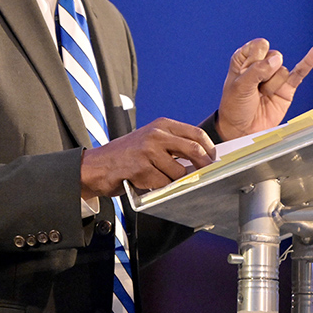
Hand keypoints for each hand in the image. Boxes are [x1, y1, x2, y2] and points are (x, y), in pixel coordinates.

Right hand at [80, 118, 216, 196]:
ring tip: (159, 178)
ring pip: (179, 172)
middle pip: (194, 150)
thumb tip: (203, 157)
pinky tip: (147, 181)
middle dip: (203, 166)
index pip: (196, 133)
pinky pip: (163, 183)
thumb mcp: (151, 140)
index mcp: (162, 125)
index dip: (209, 148)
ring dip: (174, 181)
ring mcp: (148, 150)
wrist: (98, 165)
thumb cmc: (127, 155)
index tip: (213, 159)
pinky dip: (159, 187)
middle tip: (205, 174)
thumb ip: (174, 144)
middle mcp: (156, 134)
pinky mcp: (141, 167)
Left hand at [216, 39, 312, 141]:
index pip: (259, 46)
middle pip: (274, 56)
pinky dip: (309, 61)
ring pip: (283, 71)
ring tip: (262, 95)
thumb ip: (257, 70)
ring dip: (273, 85)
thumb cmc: (235, 107)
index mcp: (245, 59)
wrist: (242, 130)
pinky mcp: (287, 88)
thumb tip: (277, 59)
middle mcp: (261, 65)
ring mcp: (275, 77)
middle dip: (266, 72)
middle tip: (256, 86)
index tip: (246, 71)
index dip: (256, 58)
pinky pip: (300, 73)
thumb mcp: (240, 86)